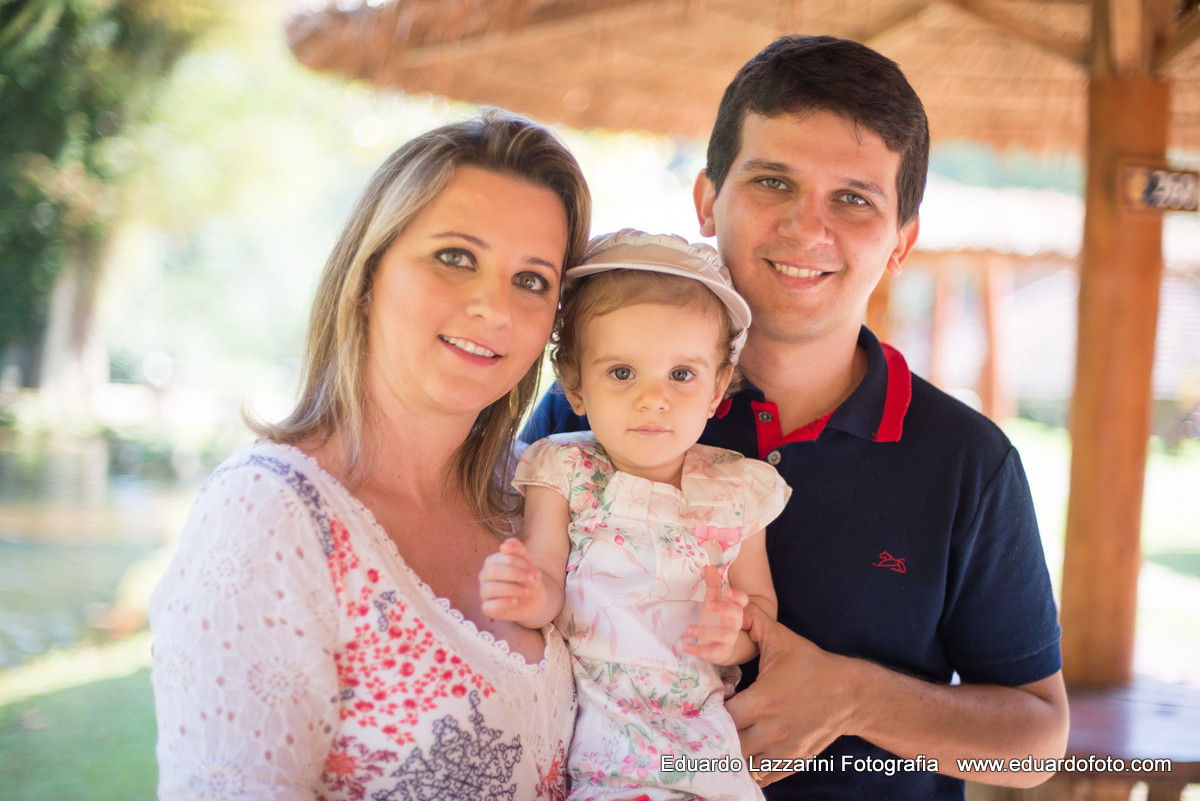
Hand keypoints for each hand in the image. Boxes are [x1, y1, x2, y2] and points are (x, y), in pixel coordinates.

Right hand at [479, 537, 544, 622]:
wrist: (534, 598)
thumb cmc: (527, 577)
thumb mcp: (527, 560)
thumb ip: (517, 547)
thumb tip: (503, 546)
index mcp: (492, 561)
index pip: (503, 558)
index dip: (521, 564)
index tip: (535, 572)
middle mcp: (485, 576)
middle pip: (493, 571)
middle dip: (516, 575)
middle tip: (531, 580)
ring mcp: (484, 592)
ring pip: (490, 588)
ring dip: (512, 589)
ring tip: (526, 592)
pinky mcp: (487, 608)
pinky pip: (489, 606)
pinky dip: (504, 603)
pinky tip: (515, 601)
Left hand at [679, 566, 748, 663]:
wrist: (720, 648)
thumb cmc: (717, 620)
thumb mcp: (713, 601)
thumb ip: (712, 586)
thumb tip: (710, 567)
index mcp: (734, 609)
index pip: (742, 601)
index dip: (738, 596)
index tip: (727, 591)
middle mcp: (734, 624)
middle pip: (736, 615)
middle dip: (724, 609)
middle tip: (709, 604)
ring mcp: (729, 639)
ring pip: (724, 635)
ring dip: (705, 632)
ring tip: (687, 629)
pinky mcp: (720, 652)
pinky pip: (712, 652)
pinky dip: (699, 650)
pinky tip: (685, 646)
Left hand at [727, 603, 857, 786]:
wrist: (850, 693)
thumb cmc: (812, 665)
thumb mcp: (781, 640)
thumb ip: (752, 620)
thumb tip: (730, 598)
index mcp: (765, 700)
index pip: (725, 716)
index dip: (714, 711)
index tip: (714, 703)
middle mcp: (773, 729)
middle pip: (732, 743)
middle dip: (722, 734)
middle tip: (717, 723)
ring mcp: (784, 749)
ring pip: (746, 763)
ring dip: (736, 753)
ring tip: (731, 739)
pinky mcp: (795, 761)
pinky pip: (765, 775)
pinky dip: (754, 768)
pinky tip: (750, 753)